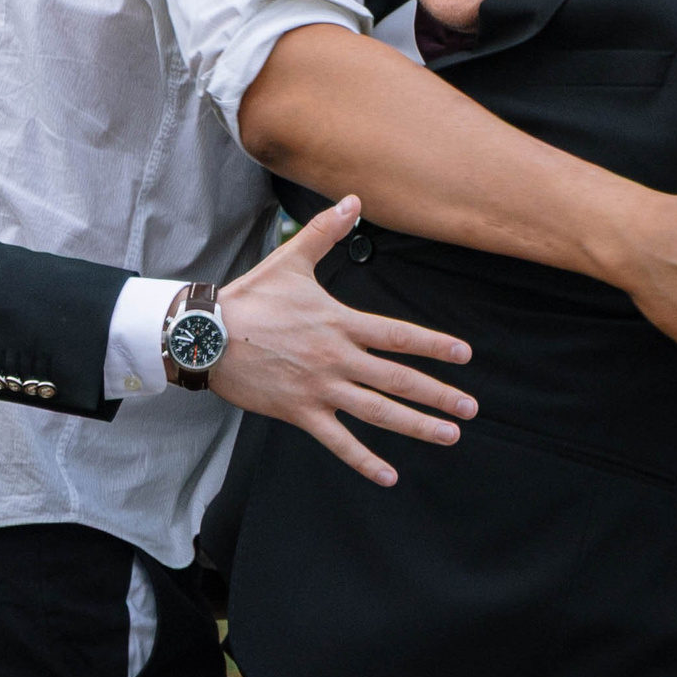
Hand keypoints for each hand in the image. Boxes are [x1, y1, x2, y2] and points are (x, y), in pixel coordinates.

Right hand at [209, 196, 476, 486]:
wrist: (206, 335)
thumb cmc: (249, 298)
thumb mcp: (290, 260)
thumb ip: (325, 232)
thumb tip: (353, 199)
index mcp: (339, 323)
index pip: (398, 336)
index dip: (434, 345)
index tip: (464, 355)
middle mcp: (336, 358)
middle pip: (397, 379)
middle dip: (438, 394)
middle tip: (471, 408)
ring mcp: (320, 388)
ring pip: (377, 411)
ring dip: (416, 425)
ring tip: (450, 435)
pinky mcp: (300, 412)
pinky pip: (338, 441)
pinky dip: (364, 460)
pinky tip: (389, 477)